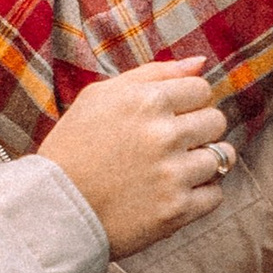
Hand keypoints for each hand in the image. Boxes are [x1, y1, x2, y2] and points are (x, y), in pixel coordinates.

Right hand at [40, 62, 233, 257]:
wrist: (52, 209)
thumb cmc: (73, 147)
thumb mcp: (100, 96)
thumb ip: (153, 73)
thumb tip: (200, 62)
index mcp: (147, 101)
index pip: (201, 89)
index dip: (187, 103)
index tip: (169, 117)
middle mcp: (164, 134)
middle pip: (216, 121)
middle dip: (198, 130)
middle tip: (170, 144)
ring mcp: (173, 174)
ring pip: (220, 157)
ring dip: (202, 162)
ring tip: (172, 170)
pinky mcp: (177, 210)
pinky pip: (215, 194)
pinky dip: (200, 194)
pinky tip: (172, 192)